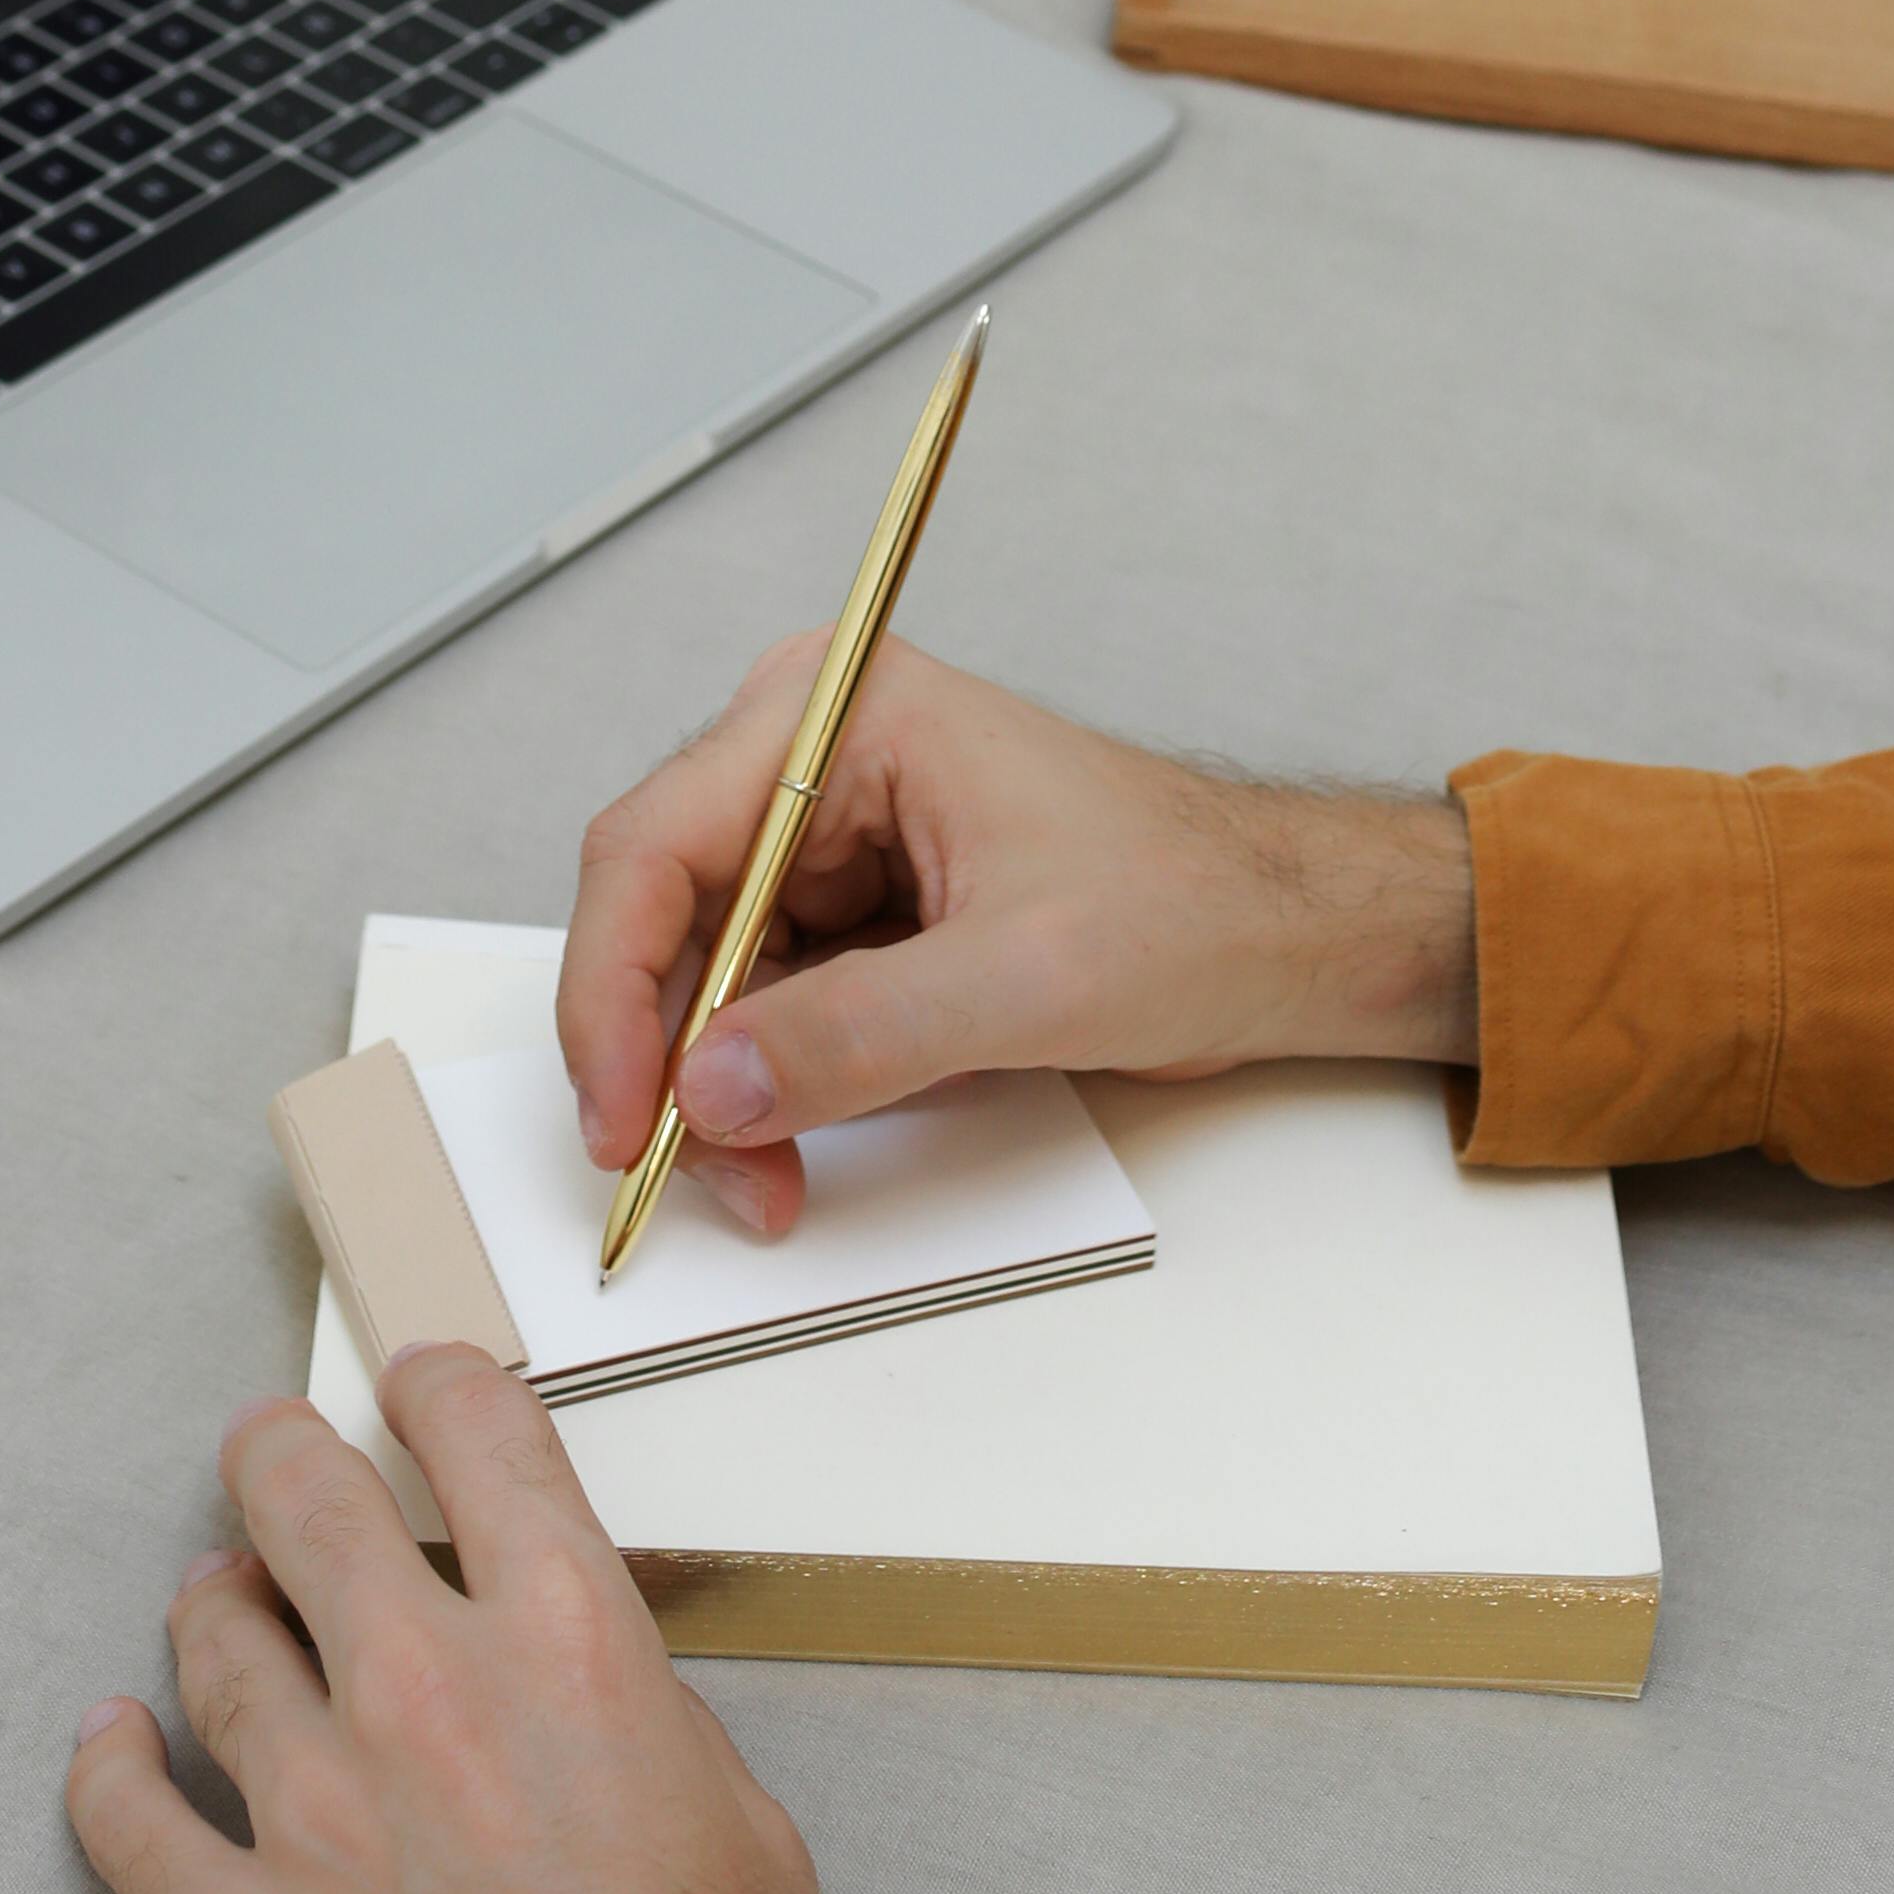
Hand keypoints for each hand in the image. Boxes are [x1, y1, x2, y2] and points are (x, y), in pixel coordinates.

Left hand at [66, 1352, 914, 1893]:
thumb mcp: (736, 1814)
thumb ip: (630, 1714)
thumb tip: (564, 1683)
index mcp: (568, 1642)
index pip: (473, 1430)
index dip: (431, 1388)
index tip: (410, 1392)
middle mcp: (427, 1693)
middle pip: (301, 1498)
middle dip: (278, 1465)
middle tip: (269, 1470)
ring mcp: (316, 1815)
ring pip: (210, 1644)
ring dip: (214, 1614)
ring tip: (218, 1614)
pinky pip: (125, 1818)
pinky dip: (108, 1766)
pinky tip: (112, 1745)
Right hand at [559, 637, 1479, 1238]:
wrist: (1283, 938)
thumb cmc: (1192, 905)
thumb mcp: (1027, 979)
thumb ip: (861, 1034)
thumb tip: (711, 1087)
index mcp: (840, 712)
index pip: (654, 845)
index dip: (611, 991)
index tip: (624, 1116)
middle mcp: (810, 756)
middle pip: (658, 915)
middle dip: (664, 1058)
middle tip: (678, 1175)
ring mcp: (826, 836)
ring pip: (699, 976)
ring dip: (714, 1092)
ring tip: (763, 1182)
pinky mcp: (853, 911)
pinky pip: (760, 1005)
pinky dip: (761, 1090)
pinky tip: (789, 1150)